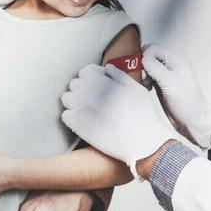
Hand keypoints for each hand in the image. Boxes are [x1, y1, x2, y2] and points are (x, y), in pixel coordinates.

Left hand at [61, 63, 182, 170]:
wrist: (142, 142)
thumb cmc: (143, 116)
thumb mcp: (137, 89)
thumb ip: (120, 75)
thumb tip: (106, 68)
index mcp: (104, 82)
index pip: (85, 72)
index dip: (90, 78)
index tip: (96, 86)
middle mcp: (91, 93)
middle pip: (74, 84)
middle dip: (81, 89)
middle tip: (92, 100)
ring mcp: (83, 109)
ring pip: (66, 98)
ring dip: (74, 102)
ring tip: (85, 109)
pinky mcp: (79, 126)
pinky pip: (66, 116)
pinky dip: (72, 116)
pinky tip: (82, 121)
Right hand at [144, 44, 210, 148]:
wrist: (193, 122)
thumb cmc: (187, 104)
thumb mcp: (170, 83)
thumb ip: (155, 68)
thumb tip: (142, 58)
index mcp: (176, 61)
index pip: (153, 48)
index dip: (145, 57)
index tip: (143, 71)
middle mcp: (171, 66)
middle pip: (150, 55)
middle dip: (142, 65)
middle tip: (143, 78)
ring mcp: (167, 75)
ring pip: (148, 66)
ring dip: (143, 73)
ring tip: (146, 85)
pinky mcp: (163, 85)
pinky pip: (149, 76)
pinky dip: (145, 80)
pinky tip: (147, 88)